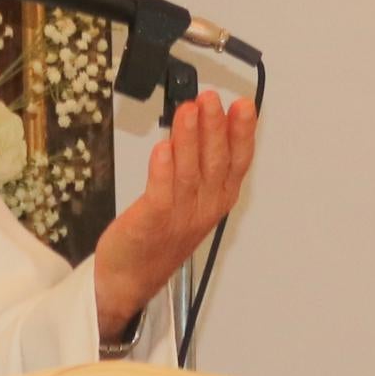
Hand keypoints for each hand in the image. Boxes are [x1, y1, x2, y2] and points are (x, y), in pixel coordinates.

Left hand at [90, 95, 257, 339]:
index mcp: (217, 199)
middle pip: (214, 163)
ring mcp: (178, 217)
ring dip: (189, 140)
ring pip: (189, 174)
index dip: (242, 134)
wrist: (130, 276)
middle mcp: (203, 207)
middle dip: (214, 128)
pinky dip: (162, 172)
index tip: (244, 107)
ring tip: (189, 111)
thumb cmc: (161, 234)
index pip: (237, 162)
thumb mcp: (194, 197)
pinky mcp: (150, 223)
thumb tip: (209, 120)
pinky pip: (160, 195)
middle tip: (211, 99)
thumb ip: (203, 162)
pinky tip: (163, 149)